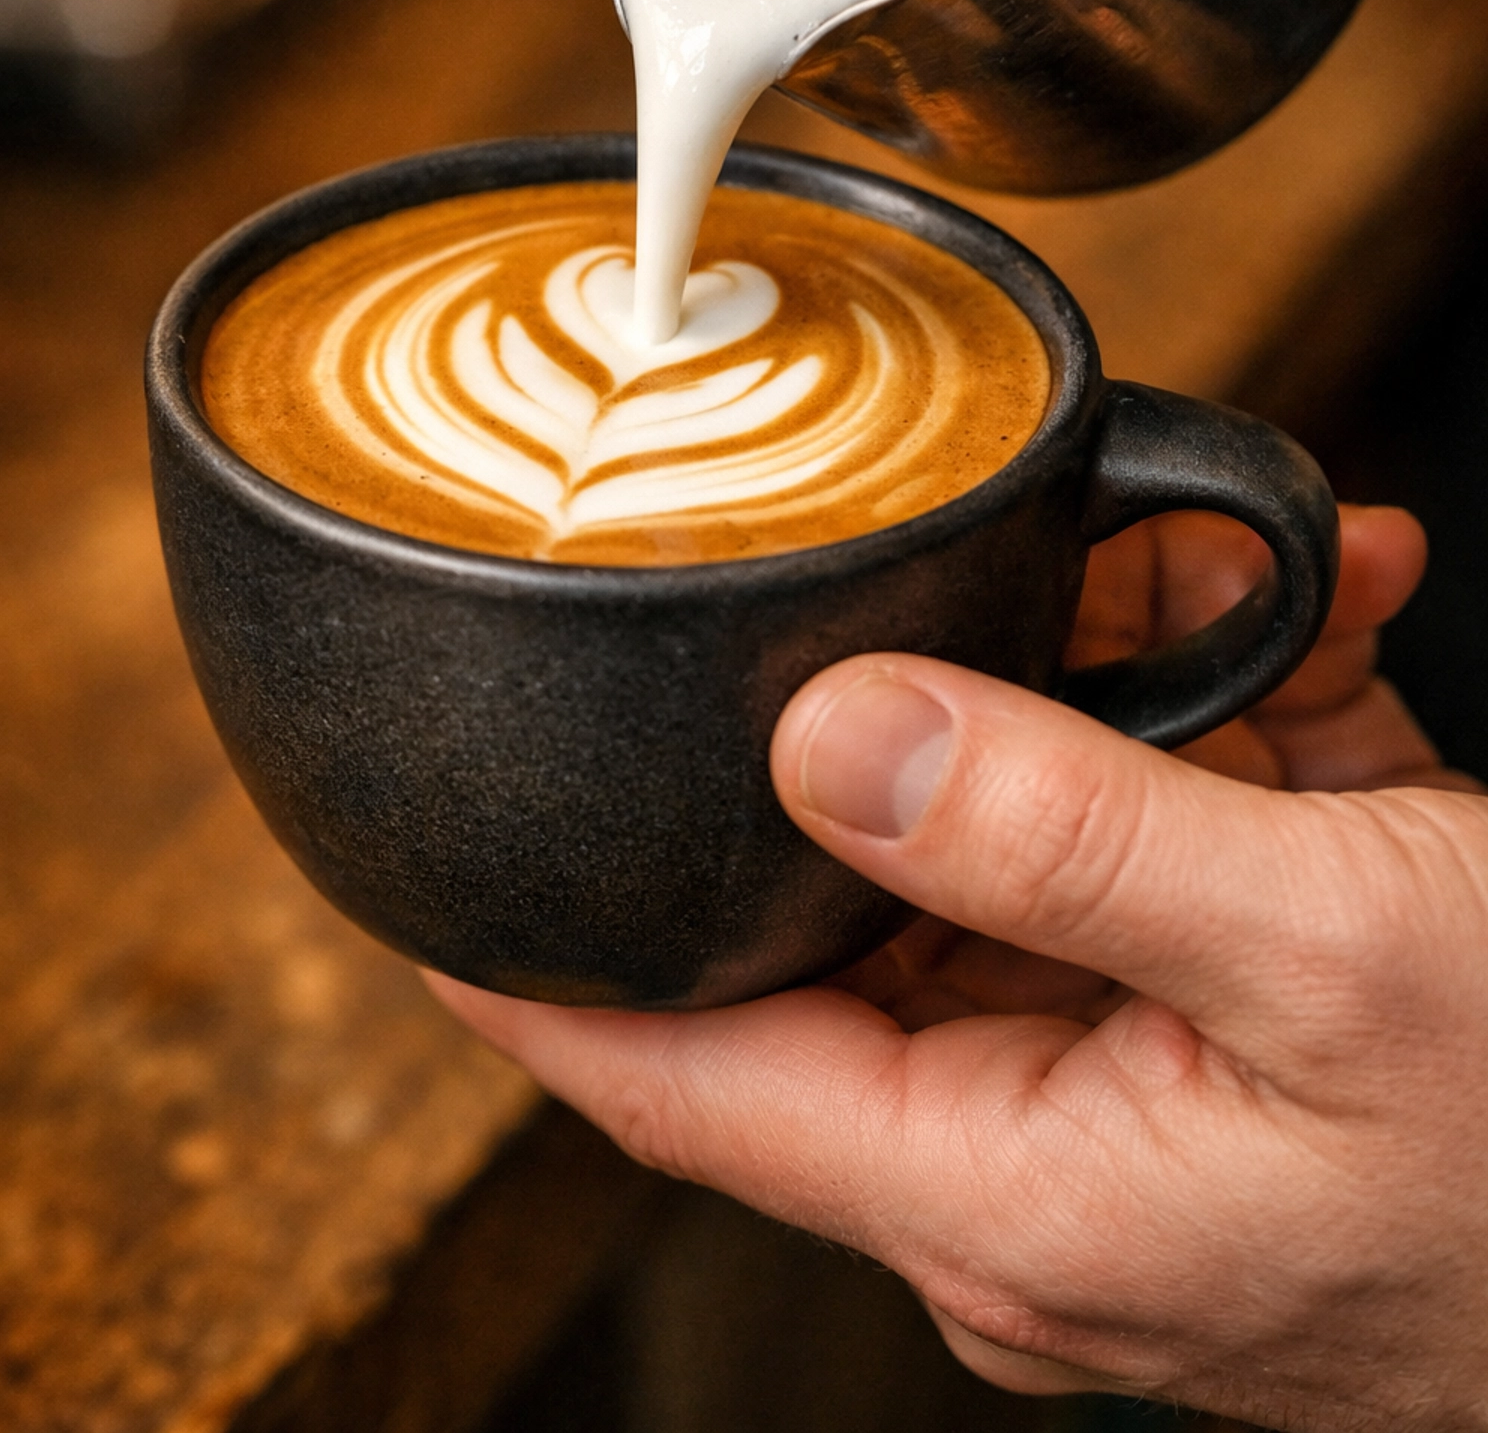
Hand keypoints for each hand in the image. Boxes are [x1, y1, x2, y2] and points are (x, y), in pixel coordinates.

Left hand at [432, 504, 1487, 1423]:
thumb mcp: (1325, 948)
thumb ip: (1060, 832)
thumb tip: (827, 736)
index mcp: (1006, 1190)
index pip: (675, 1076)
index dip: (530, 969)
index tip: (421, 861)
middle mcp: (1035, 1160)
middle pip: (874, 896)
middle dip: (934, 702)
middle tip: (1025, 558)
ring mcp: (1129, 1101)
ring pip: (1029, 840)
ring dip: (1125, 690)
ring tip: (1239, 581)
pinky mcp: (1223, 1041)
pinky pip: (1159, 856)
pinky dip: (1230, 731)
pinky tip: (1328, 637)